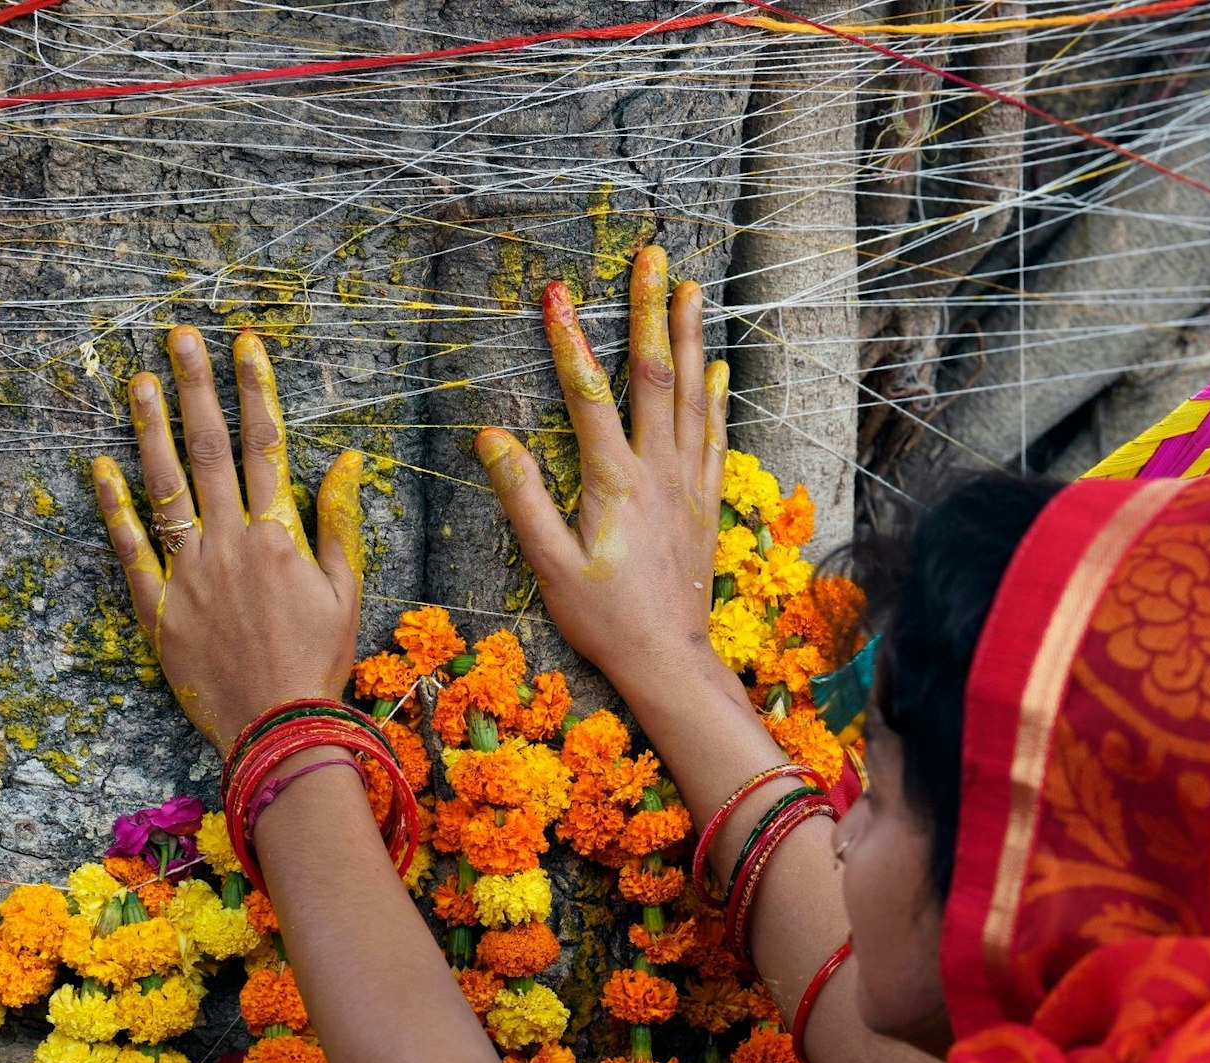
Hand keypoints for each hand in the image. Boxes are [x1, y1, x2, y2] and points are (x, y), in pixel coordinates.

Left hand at [91, 326, 363, 752]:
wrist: (279, 726)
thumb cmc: (319, 659)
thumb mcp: (346, 589)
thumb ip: (341, 520)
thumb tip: (348, 458)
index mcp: (280, 534)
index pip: (266, 444)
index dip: (255, 389)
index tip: (244, 343)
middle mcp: (231, 541)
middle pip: (210, 449)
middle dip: (196, 387)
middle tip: (180, 337)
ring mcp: (190, 570)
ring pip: (165, 485)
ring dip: (151, 428)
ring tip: (138, 380)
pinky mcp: (158, 606)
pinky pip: (131, 548)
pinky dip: (114, 506)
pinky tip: (100, 466)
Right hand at [475, 246, 730, 695]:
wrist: (668, 659)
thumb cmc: (603, 619)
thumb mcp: (549, 564)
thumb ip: (523, 498)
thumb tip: (492, 436)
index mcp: (614, 481)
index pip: (588, 393)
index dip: (569, 339)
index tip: (556, 291)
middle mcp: (658, 470)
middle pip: (655, 375)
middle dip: (650, 310)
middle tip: (652, 257)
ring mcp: (687, 482)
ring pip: (692, 394)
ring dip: (690, 338)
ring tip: (692, 288)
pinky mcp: (703, 501)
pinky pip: (713, 434)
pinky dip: (715, 395)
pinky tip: (718, 367)